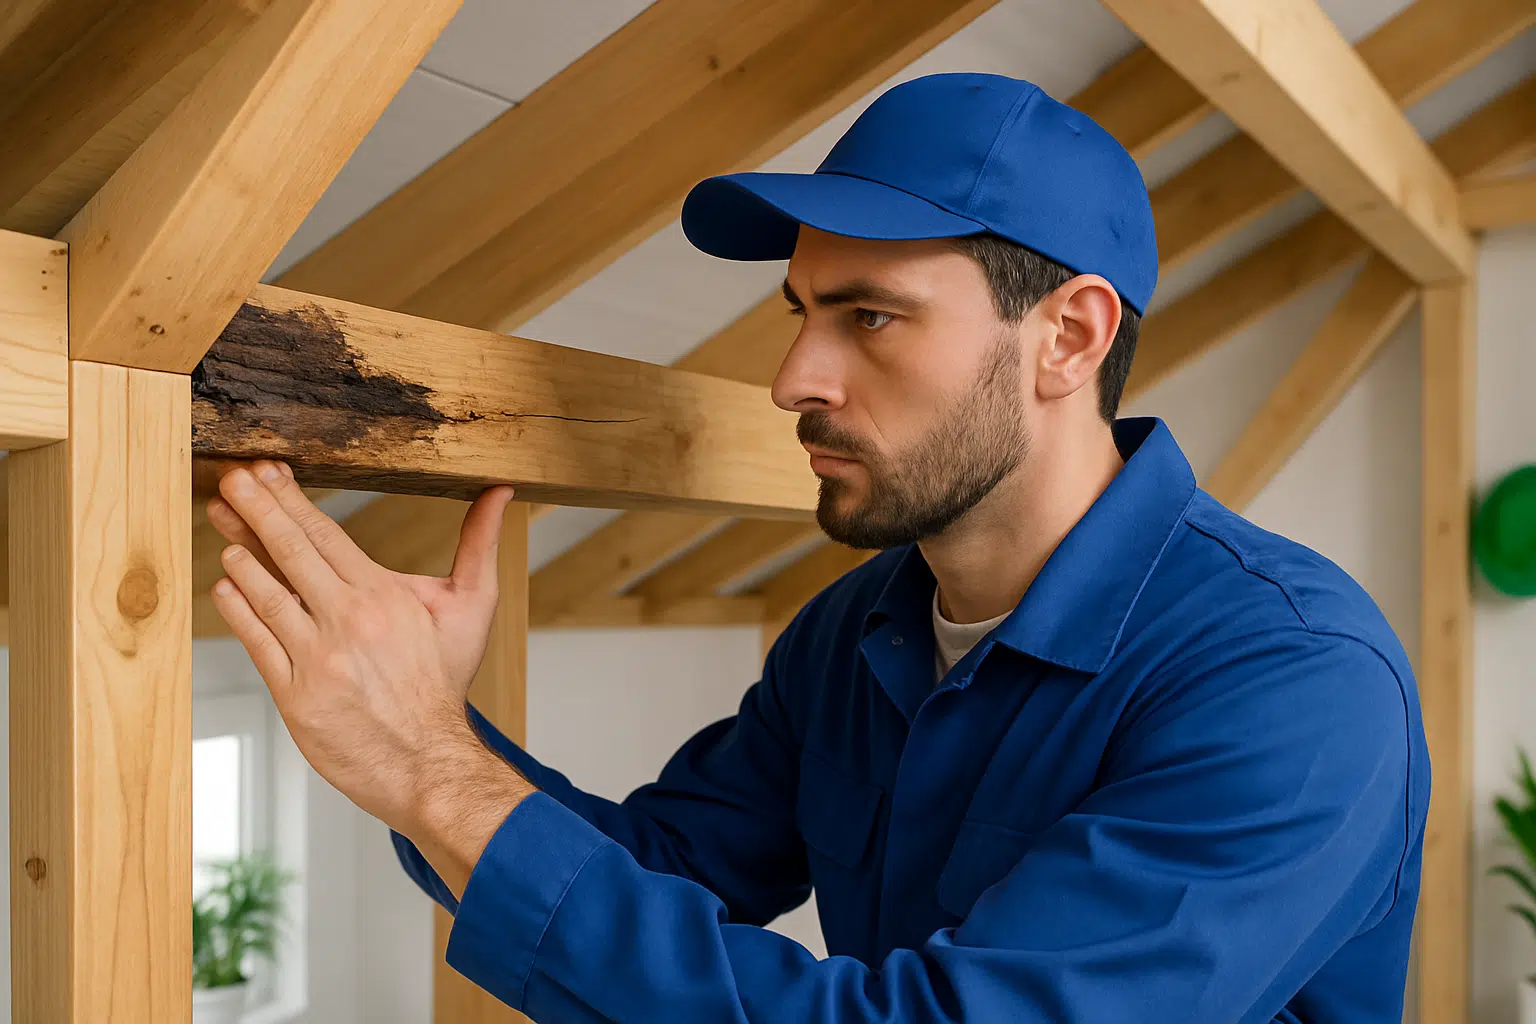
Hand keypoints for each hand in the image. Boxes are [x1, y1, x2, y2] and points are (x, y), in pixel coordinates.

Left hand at [206, 461, 530, 856]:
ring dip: (241, 555)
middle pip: (291, 553)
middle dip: (256, 510)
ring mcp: (317, 658)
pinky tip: (226, 586)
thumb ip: (481, 544)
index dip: (290, 499)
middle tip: (230, 480)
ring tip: (220, 522)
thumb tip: (500, 492)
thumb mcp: (473, 606)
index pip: (327, 534)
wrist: (429, 759)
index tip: (266, 472)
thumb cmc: (444, 682)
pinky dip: (239, 612)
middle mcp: (347, 621)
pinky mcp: (295, 695)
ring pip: (268, 595)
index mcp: (383, 596)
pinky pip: (258, 644)